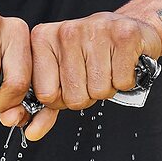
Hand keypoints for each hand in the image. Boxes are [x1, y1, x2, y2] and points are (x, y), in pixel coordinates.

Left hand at [25, 12, 161, 140]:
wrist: (129, 28)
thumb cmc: (91, 55)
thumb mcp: (61, 77)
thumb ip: (44, 107)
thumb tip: (32, 132)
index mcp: (42, 38)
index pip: (45, 95)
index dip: (62, 99)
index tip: (70, 84)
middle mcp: (65, 31)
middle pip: (74, 97)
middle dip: (87, 95)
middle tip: (92, 75)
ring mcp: (95, 30)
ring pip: (99, 91)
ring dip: (108, 88)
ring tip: (107, 68)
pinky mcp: (125, 35)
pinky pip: (122, 82)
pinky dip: (126, 81)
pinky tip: (121, 62)